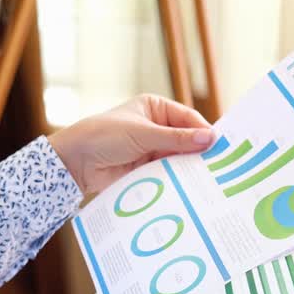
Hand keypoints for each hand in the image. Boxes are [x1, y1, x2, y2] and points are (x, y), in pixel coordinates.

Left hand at [49, 94, 215, 194]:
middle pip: (185, 139)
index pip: (187, 118)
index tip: (218, 146)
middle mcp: (155, 127)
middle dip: (198, 151)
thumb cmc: (104, 136)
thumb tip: (208, 138)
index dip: (202, 131)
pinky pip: (168, 172)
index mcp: (155, 108)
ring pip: (178, 157)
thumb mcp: (142, 134)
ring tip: (207, 178)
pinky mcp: (146, 168)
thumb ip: (175, 138)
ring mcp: (151, 148)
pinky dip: (177, 178)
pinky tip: (190, 186)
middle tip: (219, 165)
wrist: (75, 162)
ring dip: (188, 167)